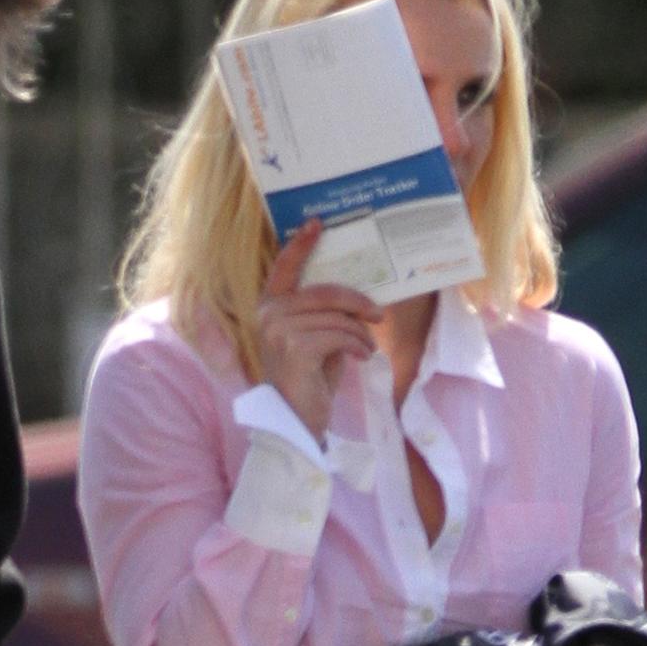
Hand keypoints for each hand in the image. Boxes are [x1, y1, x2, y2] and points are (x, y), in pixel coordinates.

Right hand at [256, 219, 377, 440]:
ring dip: (359, 333)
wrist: (296, 423)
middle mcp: (268, 315)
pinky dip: (357, 346)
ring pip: (336, 316)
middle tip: (378, 313)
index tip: (317, 223)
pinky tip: (361, 358)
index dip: (300, 244)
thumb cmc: (309, 380)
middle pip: (324, 291)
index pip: (284, 268)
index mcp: (269, 308)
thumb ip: (326, 314)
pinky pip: (339, 334)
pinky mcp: (294, 348)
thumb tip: (357, 295)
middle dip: (357, 301)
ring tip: (365, 349)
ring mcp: (278, 330)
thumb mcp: (318, 339)